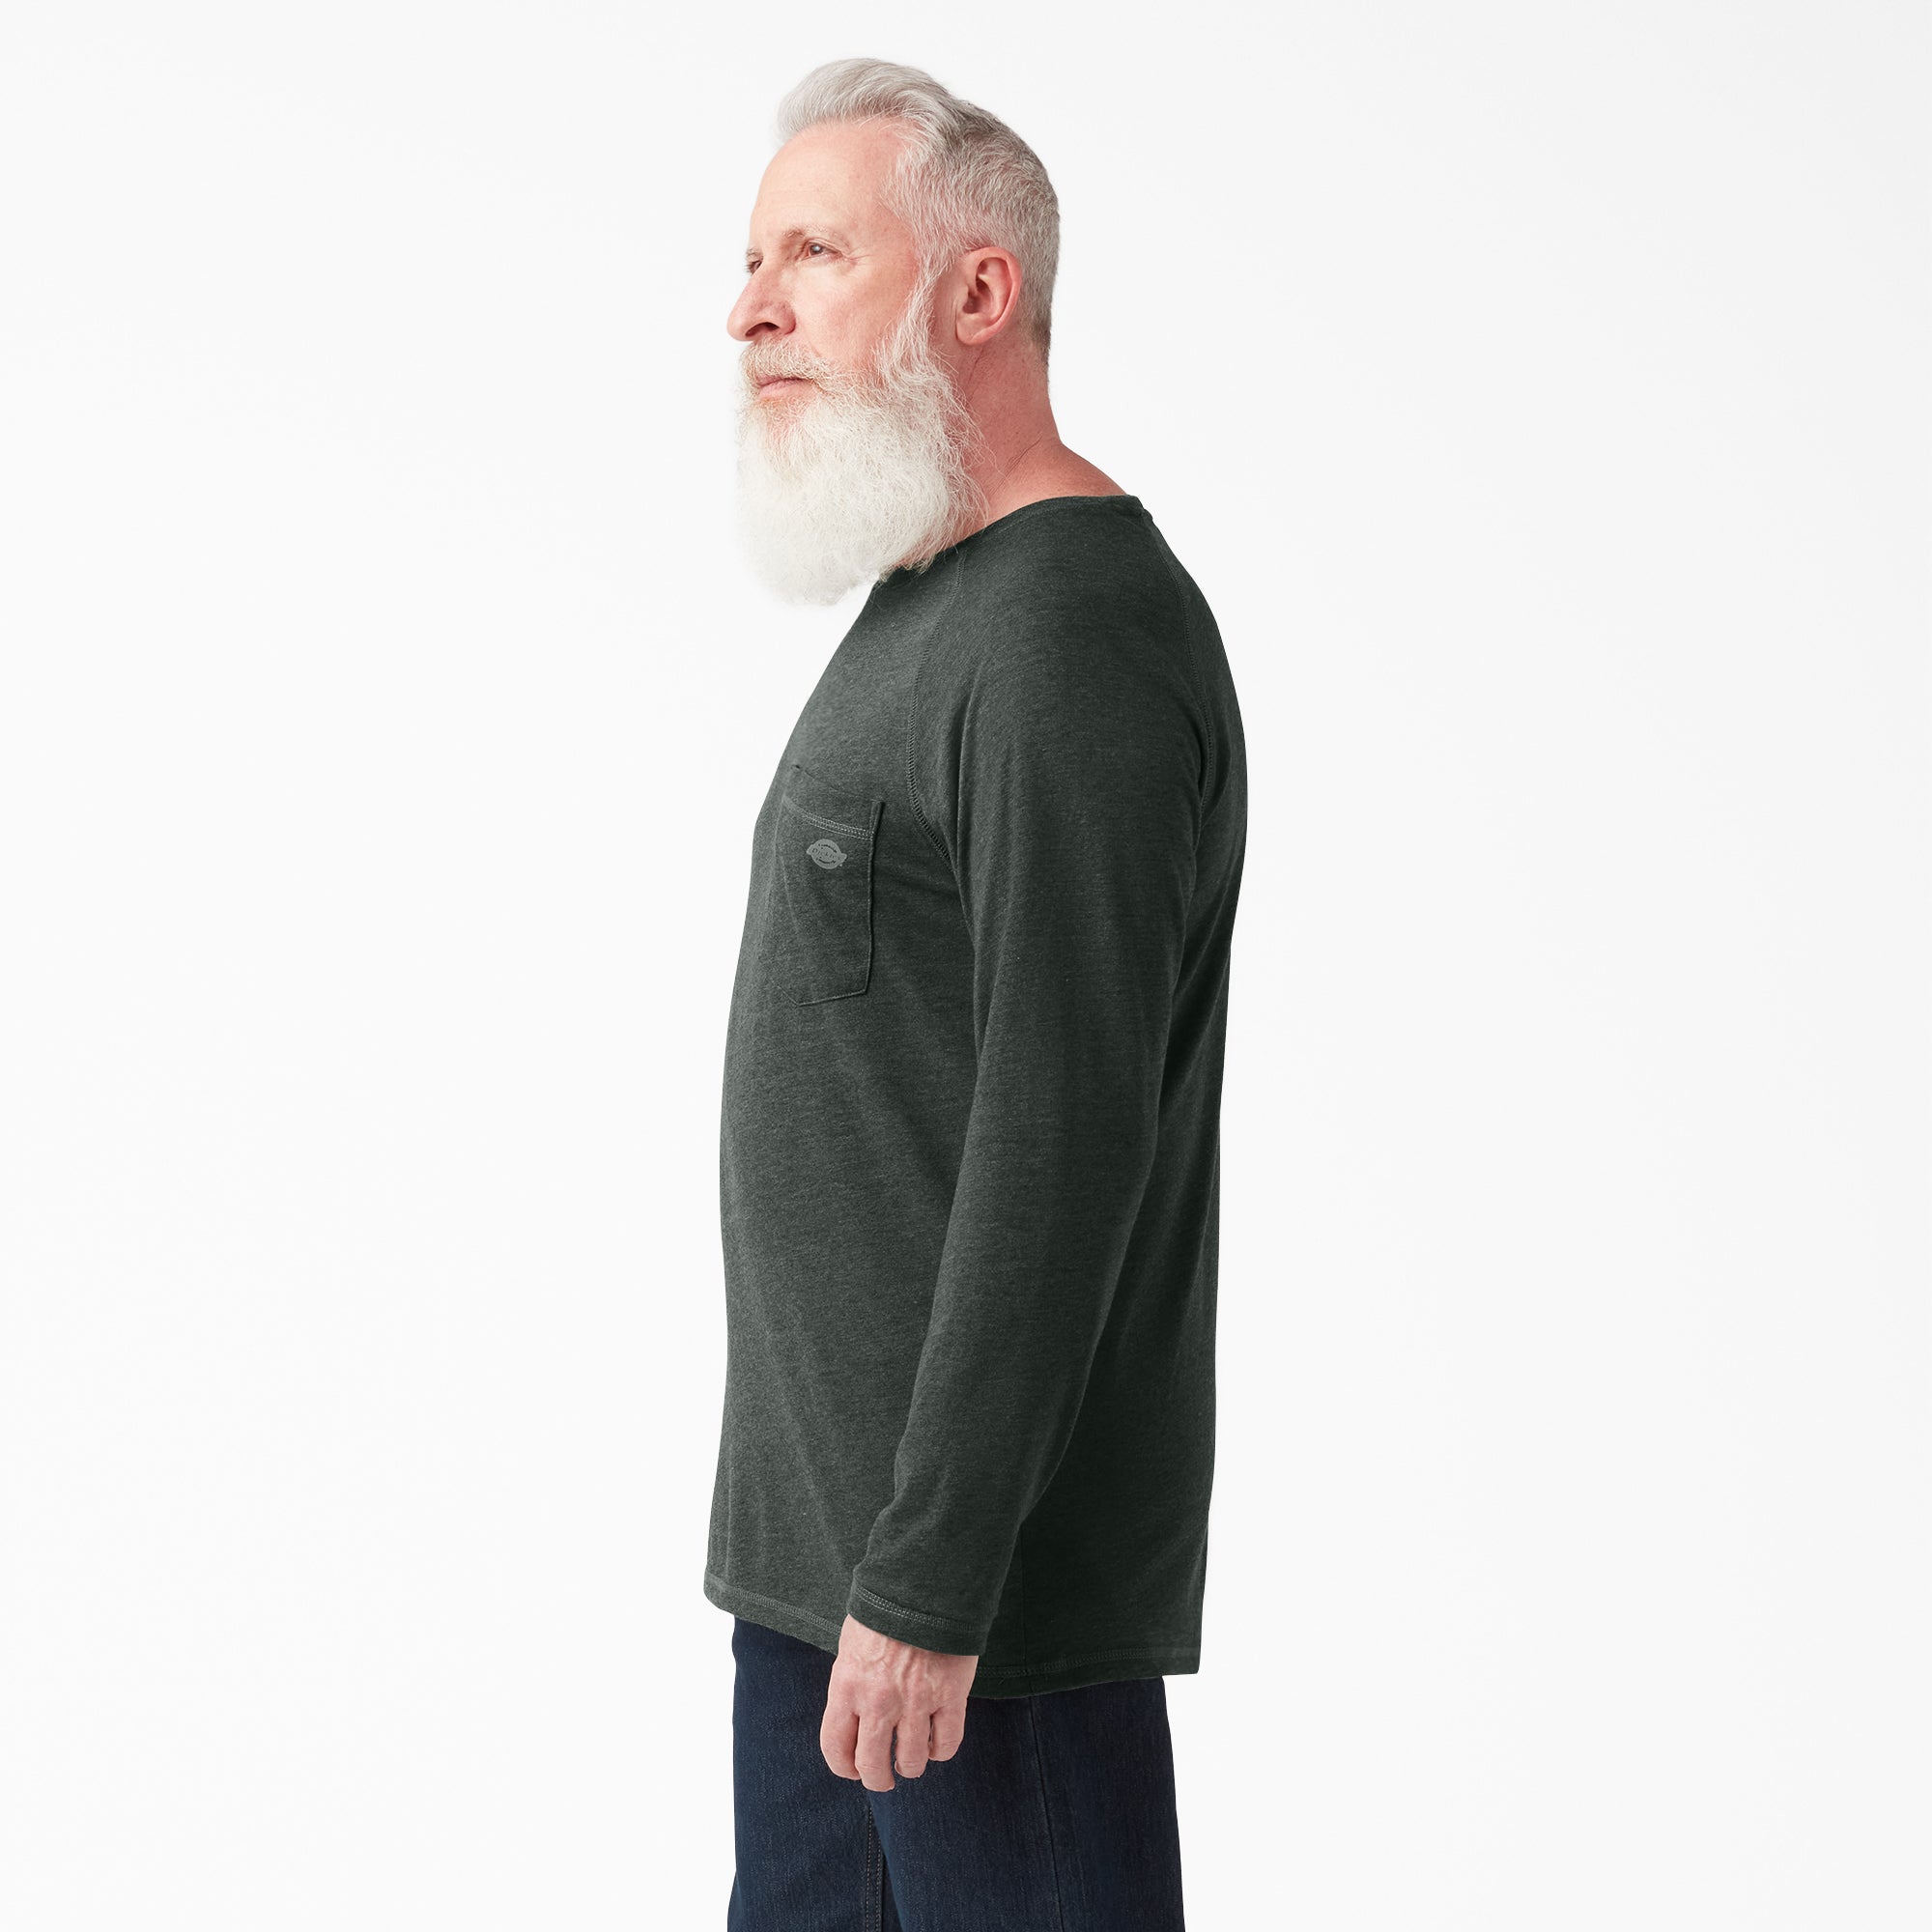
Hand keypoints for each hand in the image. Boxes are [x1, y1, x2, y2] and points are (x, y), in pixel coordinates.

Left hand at [819, 1613, 977, 1789]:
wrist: (924, 1584)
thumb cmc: (884, 1613)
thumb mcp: (851, 1648)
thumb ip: (850, 1687)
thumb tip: (853, 1721)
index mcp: (847, 1686)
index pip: (835, 1748)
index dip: (844, 1768)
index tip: (853, 1770)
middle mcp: (878, 1701)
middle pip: (872, 1766)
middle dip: (877, 1779)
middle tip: (885, 1776)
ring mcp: (915, 1701)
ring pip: (912, 1762)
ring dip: (911, 1766)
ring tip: (912, 1758)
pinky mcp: (950, 1696)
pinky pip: (947, 1744)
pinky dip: (941, 1751)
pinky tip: (936, 1742)